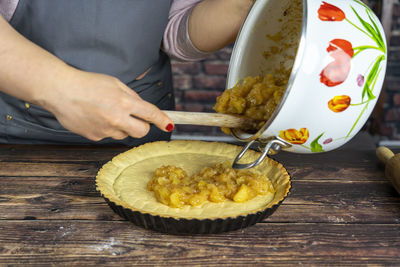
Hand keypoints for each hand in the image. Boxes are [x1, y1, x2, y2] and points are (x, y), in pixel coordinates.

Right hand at [41, 69, 173, 140]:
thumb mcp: (114, 83)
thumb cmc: (87, 83)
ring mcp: (106, 130)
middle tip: (134, 117)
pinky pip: (108, 135)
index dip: (163, 120)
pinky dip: (106, 128)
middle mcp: (117, 119)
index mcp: (124, 102)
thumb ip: (131, 96)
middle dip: (143, 126)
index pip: (150, 114)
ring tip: (105, 112)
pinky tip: (95, 117)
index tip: (169, 124)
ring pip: (124, 135)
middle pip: (142, 132)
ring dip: (122, 126)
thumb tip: (142, 107)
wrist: (60, 91)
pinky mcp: (95, 137)